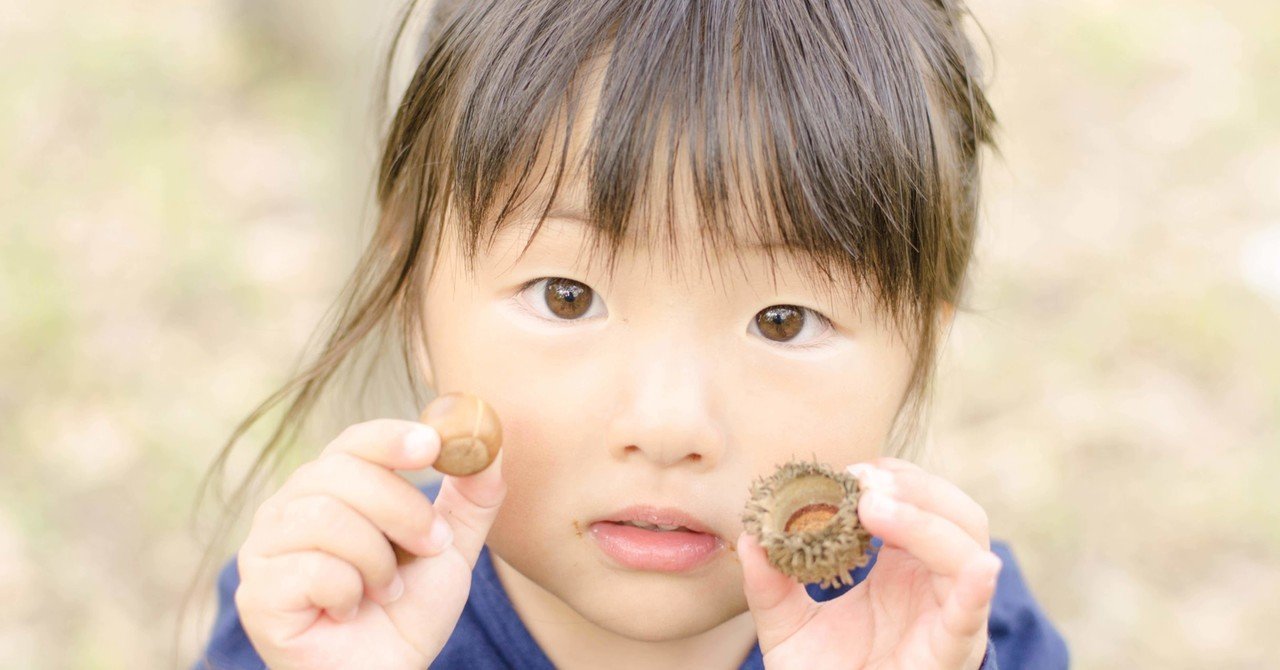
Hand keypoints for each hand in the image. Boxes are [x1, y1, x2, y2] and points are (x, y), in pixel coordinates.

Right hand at [234, 419, 505, 669]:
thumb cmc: (408, 611)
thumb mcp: (450, 548)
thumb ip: (471, 498)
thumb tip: (491, 448)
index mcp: (330, 486)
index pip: (354, 442)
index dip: (391, 438)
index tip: (432, 445)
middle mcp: (288, 508)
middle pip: (340, 472)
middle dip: (402, 509)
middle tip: (432, 545)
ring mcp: (265, 549)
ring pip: (325, 518)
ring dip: (376, 559)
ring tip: (387, 589)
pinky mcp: (258, 593)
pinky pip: (312, 569)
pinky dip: (349, 593)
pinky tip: (349, 611)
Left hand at [738, 457, 999, 669]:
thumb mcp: (786, 625)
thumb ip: (768, 584)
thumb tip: (748, 539)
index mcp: (902, 566)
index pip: (918, 500)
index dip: (892, 477)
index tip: (850, 470)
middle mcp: (932, 582)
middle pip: (953, 513)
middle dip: (913, 487)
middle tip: (862, 481)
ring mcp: (946, 612)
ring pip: (966, 549)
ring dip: (925, 519)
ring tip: (875, 507)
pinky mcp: (951, 648)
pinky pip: (971, 614)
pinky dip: (977, 586)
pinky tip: (978, 568)